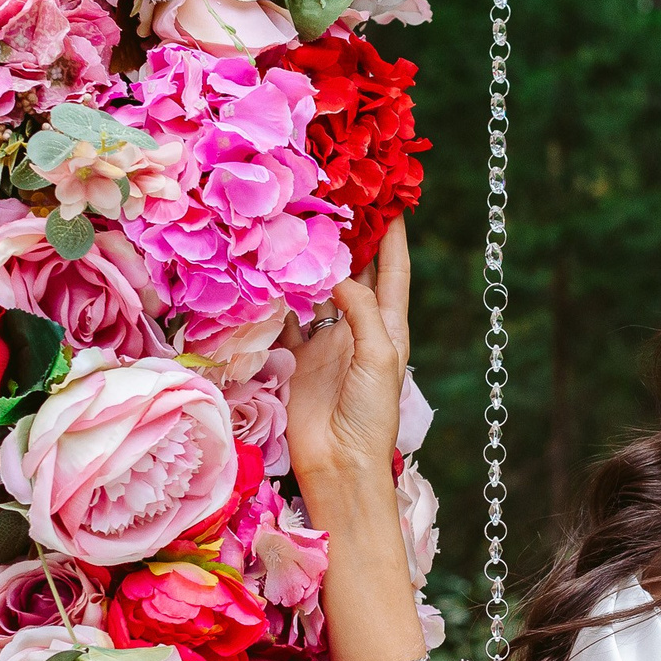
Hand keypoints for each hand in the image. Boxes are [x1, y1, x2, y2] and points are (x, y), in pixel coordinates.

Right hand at [284, 213, 410, 493]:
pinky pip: (286, 315)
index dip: (392, 233)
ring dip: (309, 260)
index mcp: (390, 326)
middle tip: (333, 195)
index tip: (388, 195)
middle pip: (355, 270)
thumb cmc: (369, 416)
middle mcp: (359, 326)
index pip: (394, 270)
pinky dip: (277, 294)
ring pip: (317, 288)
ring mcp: (327, 340)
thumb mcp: (378, 357)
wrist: (339, 465)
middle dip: (348, 235)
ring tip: (296, 220)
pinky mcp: (297, 355)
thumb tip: (337, 273)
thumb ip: (362, 311)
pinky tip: (266, 268)